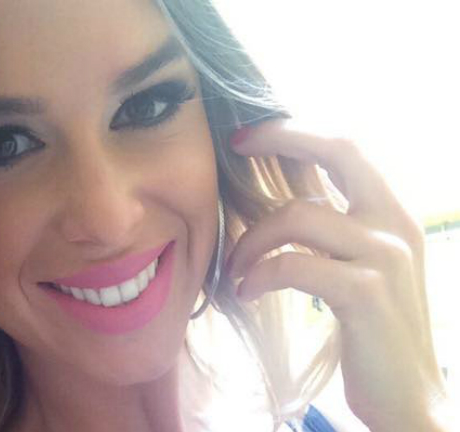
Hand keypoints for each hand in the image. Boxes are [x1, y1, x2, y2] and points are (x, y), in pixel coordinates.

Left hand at [225, 119, 447, 430]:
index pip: (347, 148)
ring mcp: (383, 256)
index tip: (249, 134)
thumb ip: (334, 231)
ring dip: (250, 241)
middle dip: (279, 138)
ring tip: (236, 270)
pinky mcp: (364, 292)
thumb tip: (284, 201)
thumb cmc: (375, 331)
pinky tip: (246, 292)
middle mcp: (395, 225)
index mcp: (393, 215)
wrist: (408, 395)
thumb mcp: (362, 267)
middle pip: (338, 152)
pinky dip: (257, 275)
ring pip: (295, 216)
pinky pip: (291, 264)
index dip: (296, 132)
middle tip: (234, 146)